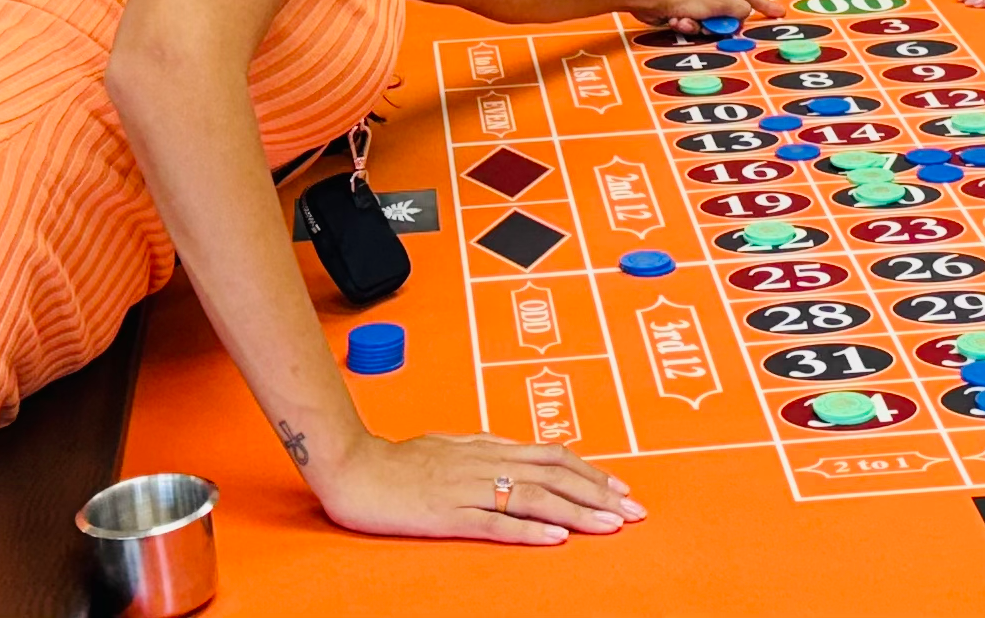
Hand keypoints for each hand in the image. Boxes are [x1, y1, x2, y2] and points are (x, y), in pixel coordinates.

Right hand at [311, 432, 643, 545]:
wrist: (351, 465)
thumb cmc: (395, 461)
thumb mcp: (447, 446)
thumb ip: (482, 451)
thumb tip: (516, 454)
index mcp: (485, 446)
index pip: (550, 455)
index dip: (589, 471)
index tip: (619, 488)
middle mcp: (483, 462)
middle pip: (552, 474)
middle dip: (597, 493)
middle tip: (634, 511)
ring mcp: (466, 488)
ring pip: (532, 497)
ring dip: (576, 512)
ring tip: (610, 525)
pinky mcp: (446, 514)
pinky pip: (494, 522)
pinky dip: (528, 530)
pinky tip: (555, 539)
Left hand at [628, 0, 783, 30]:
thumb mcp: (715, 3)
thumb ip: (737, 10)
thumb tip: (746, 14)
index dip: (764, 5)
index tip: (779, 13)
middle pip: (729, 10)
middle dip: (718, 22)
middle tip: (712, 24)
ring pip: (713, 20)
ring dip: (700, 26)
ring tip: (687, 21)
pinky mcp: (686, 7)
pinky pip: (698, 22)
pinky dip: (689, 25)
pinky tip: (677, 21)